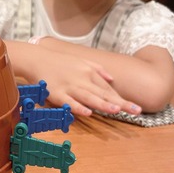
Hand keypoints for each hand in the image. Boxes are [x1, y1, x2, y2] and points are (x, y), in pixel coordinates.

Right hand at [6, 40, 141, 116]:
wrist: (37, 58)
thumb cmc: (59, 61)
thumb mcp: (81, 61)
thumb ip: (98, 70)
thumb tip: (112, 79)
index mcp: (89, 73)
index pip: (108, 89)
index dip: (121, 98)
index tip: (135, 108)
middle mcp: (82, 79)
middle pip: (103, 94)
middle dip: (120, 103)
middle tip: (136, 111)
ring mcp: (69, 86)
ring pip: (89, 97)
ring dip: (103, 104)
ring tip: (117, 110)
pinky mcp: (57, 93)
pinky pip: (69, 102)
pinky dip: (78, 107)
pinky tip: (88, 113)